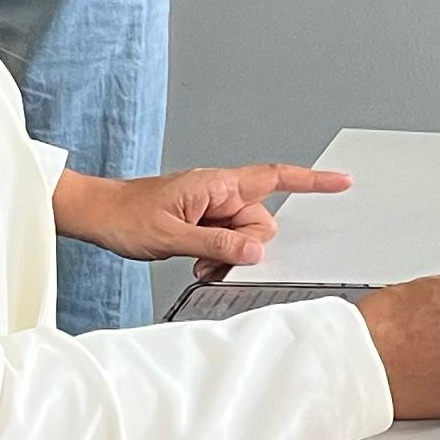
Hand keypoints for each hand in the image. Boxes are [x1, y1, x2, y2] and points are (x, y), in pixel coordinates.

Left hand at [50, 163, 349, 269]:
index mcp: (218, 184)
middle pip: (261, 222)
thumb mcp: (172, 237)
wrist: (98, 215)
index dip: (311, 181)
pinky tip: (197, 261)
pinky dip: (218, 256)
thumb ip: (217, 245)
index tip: (341, 182)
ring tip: (196, 262)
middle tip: (210, 260)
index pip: (275, 178)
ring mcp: (212, 207)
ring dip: (228, 255)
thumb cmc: (126, 215)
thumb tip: (256, 251)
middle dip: (245, 247)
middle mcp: (220, 192)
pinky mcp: (203, 220)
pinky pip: (227, 241)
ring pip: (244, 236)